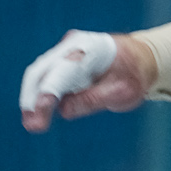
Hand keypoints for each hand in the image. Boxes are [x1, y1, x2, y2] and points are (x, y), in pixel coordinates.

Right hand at [20, 31, 155, 131]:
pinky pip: (45, 76)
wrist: (139, 57)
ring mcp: (65, 50)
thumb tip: (64, 111)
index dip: (48, 94)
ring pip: (39, 73)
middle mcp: (73, 45)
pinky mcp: (61, 59)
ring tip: (32, 123)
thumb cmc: (133, 75)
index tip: (39, 114)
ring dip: (32, 98)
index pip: (62, 72)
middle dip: (32, 98)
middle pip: (42, 70)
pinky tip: (36, 113)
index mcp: (91, 49)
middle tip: (31, 125)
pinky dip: (39, 94)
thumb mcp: (123, 92)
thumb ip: (94, 99)